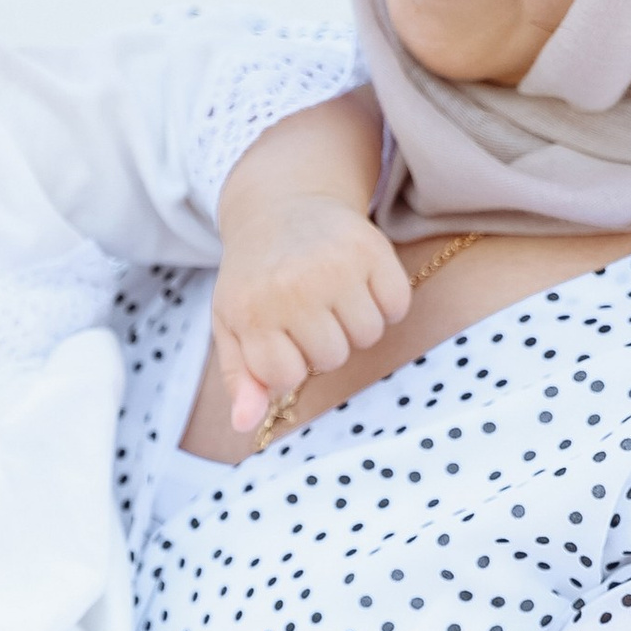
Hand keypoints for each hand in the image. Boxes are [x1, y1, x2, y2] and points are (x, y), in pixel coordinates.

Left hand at [210, 192, 414, 439]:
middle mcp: (292, 288)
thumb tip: (246, 424)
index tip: (281, 336)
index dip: (289, 363)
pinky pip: (397, 307)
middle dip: (324, 343)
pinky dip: (385, 302)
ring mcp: (334, 266)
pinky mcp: (372, 248)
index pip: (287, 377)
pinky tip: (360, 282)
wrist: (280, 206)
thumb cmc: (255, 277)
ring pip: (368, 335)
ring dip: (355, 324)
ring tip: (333, 295)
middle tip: (308, 309)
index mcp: (252, 311)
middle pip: (333, 358)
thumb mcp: (233, 323)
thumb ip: (240, 376)